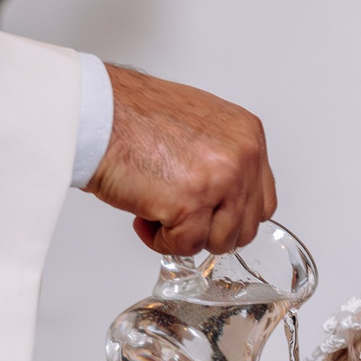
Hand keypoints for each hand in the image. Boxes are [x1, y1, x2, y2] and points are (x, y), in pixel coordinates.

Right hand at [86, 64, 276, 255]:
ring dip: (186, 236)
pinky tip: (144, 218)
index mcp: (248, 135)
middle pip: (246, 226)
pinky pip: (185, 246)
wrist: (98, 114)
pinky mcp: (191, 204)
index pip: (262, 200)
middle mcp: (241, 157)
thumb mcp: (200, 124)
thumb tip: (226, 196)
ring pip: (220, 241)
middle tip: (179, 217)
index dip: (232, 215)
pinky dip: (161, 241)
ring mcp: (220, 181)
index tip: (209, 214)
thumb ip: (223, 158)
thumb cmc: (134, 115)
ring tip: (158, 213)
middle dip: (209, 230)